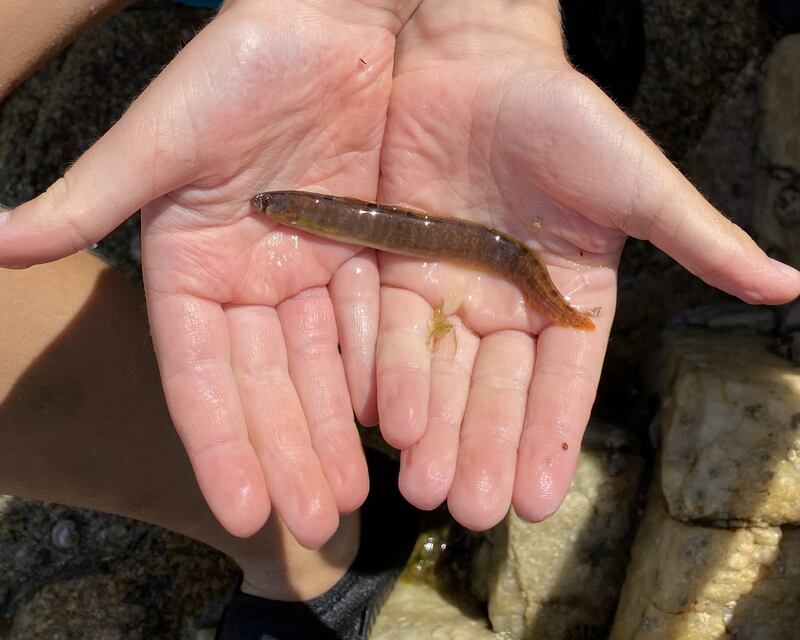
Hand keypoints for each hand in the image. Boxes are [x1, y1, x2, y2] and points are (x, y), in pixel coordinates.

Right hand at [0, 0, 419, 546]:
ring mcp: (309, 268)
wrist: (335, 14)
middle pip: (267, 384)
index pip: (200, 373)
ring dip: (335, 432)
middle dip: (287, 453)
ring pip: (324, 366)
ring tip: (351, 496)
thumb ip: (91, 196)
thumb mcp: (162, 136)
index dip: (220, 442)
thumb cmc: (241, 61)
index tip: (242, 509)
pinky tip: (397, 427)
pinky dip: (382, 374)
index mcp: (190, 265)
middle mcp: (249, 277)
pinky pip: (373, 324)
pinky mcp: (365, 249)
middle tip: (313, 522)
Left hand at [375, 0, 799, 529]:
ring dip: (431, 429)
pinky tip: (381, 420)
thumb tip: (794, 286)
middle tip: (470, 511)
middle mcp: (505, 305)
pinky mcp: (392, 265)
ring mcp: (446, 288)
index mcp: (569, 297)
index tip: (540, 500)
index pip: (562, 383)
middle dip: (482, 450)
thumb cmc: (561, 112)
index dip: (550, 439)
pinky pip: (383, 327)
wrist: (473, 56)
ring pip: (437, 372)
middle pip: (493, 392)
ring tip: (423, 487)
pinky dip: (383, 372)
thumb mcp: (634, 179)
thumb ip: (698, 240)